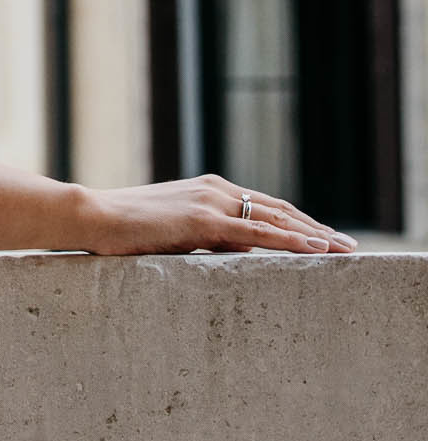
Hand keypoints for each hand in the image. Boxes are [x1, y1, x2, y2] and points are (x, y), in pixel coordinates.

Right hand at [81, 174, 356, 254]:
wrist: (93, 216)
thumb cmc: (124, 228)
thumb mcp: (174, 230)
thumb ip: (208, 235)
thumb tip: (241, 250)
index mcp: (208, 190)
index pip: (264, 205)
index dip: (297, 220)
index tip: (323, 236)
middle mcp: (215, 190)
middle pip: (279, 209)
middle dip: (316, 227)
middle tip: (347, 245)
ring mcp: (210, 202)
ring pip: (275, 218)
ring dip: (313, 234)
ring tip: (343, 249)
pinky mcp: (203, 221)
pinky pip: (256, 232)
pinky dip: (289, 239)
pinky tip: (314, 248)